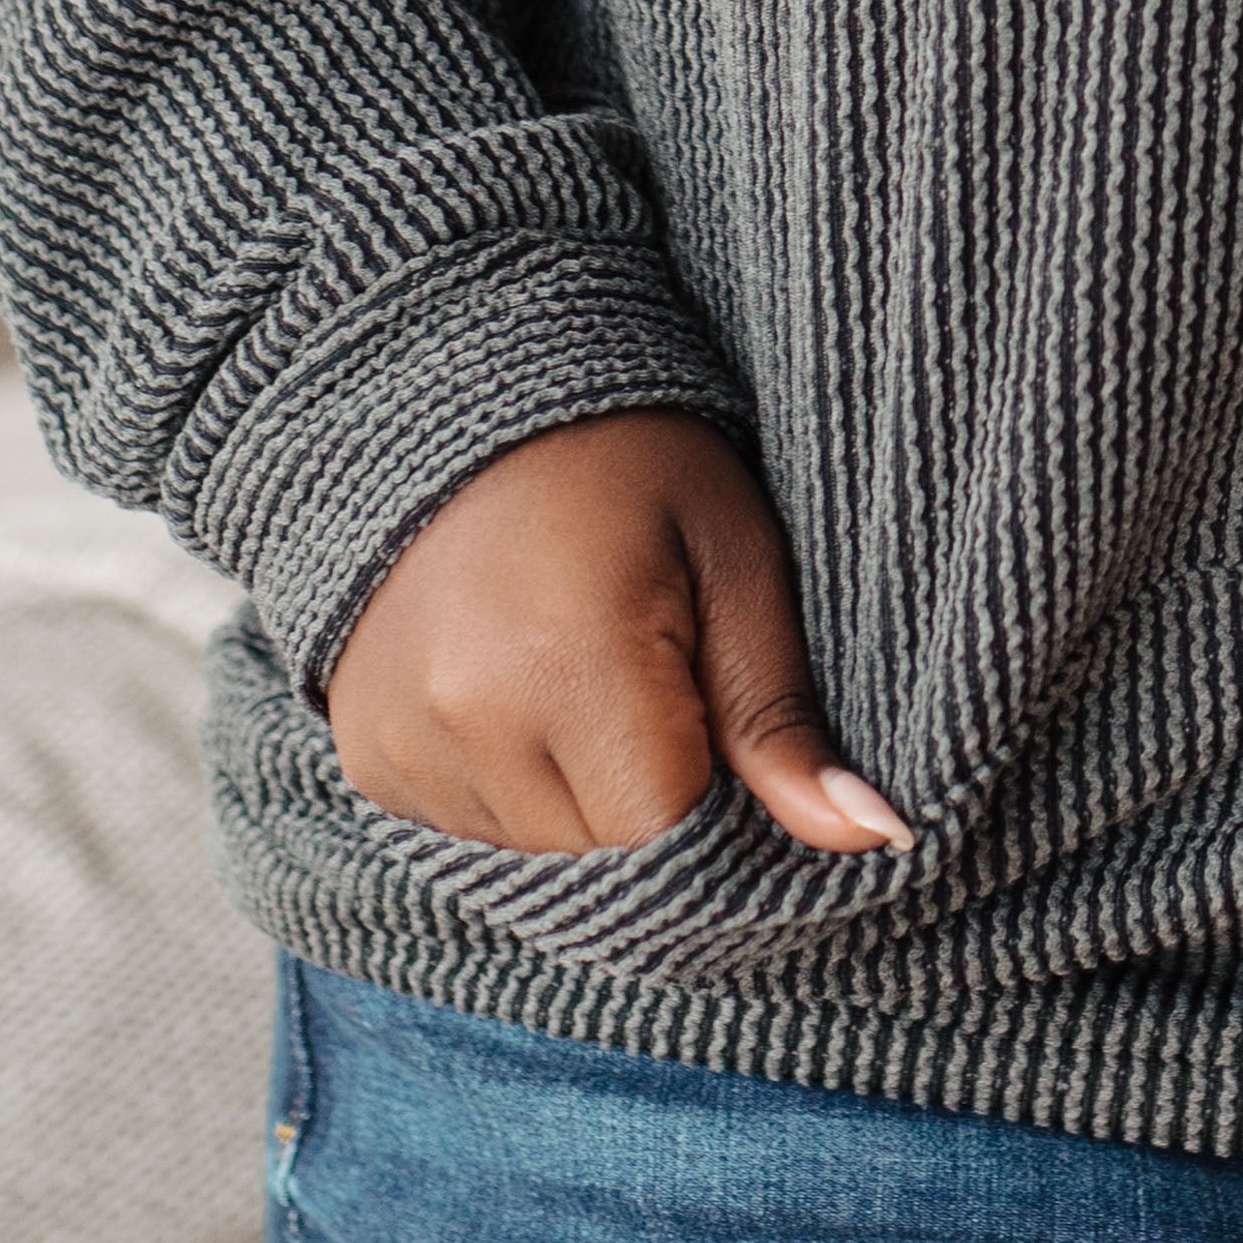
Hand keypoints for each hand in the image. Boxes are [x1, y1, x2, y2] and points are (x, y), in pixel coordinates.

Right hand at [322, 410, 910, 855]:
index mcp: (566, 665)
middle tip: (650, 665)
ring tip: (578, 662)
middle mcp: (463, 722)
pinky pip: (468, 831)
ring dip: (578, 792)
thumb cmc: (626, 460)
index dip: (716, 785)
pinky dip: (511, 784)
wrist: (458, 391)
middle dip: (649, 788)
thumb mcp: (731, 555)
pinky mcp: (365, 758)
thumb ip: (782, 713)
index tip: (717, 702)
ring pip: (539, 851)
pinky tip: (520, 687)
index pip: (672, 830)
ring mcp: (399, 746)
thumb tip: (878, 836)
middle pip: (605, 850)